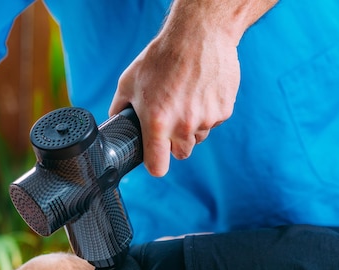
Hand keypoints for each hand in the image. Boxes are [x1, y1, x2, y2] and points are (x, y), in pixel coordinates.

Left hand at [109, 8, 239, 175]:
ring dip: (192, 125)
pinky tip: (200, 90)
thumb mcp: (129, 81)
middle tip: (171, 119)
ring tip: (186, 97)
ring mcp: (207, 119)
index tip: (155, 158)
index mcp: (157, 122)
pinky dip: (208, 111)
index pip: (158, 166)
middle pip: (181, 153)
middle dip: (175, 142)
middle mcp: (183, 125)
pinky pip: (214, 121)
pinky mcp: (224, 111)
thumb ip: (120, 108)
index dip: (155, 164)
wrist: (199, 34)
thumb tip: (114, 123)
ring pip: (198, 136)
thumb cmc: (161, 56)